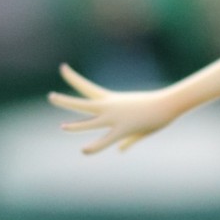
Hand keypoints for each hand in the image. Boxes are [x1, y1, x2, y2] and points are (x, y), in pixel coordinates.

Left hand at [48, 64, 178, 153]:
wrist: (168, 104)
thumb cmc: (156, 111)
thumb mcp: (138, 127)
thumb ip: (126, 141)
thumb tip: (120, 151)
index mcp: (110, 101)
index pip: (87, 88)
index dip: (73, 79)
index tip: (62, 68)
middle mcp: (109, 107)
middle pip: (82, 103)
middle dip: (66, 101)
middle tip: (51, 97)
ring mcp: (115, 118)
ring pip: (90, 122)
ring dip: (76, 126)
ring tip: (62, 127)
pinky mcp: (123, 129)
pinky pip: (106, 140)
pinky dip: (95, 147)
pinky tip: (84, 151)